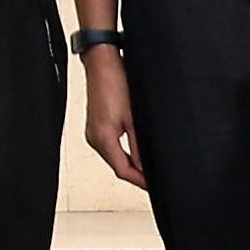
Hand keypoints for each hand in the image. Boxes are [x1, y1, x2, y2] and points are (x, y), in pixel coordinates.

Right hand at [75, 48, 144, 189]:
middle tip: (155, 180)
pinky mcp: (96, 126)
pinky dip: (123, 153)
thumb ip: (140, 146)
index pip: (123, 171)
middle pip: (118, 167)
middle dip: (136, 175)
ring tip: (148, 169)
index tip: (154, 186)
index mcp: (103, 138)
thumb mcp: (134, 118)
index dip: (140, 181)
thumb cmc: (117, 83)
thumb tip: (146, 167)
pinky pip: (110, 147)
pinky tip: (135, 153)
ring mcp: (94, 132)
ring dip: (130, 164)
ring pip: (114, 158)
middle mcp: (95, 138)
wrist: (103, 63)